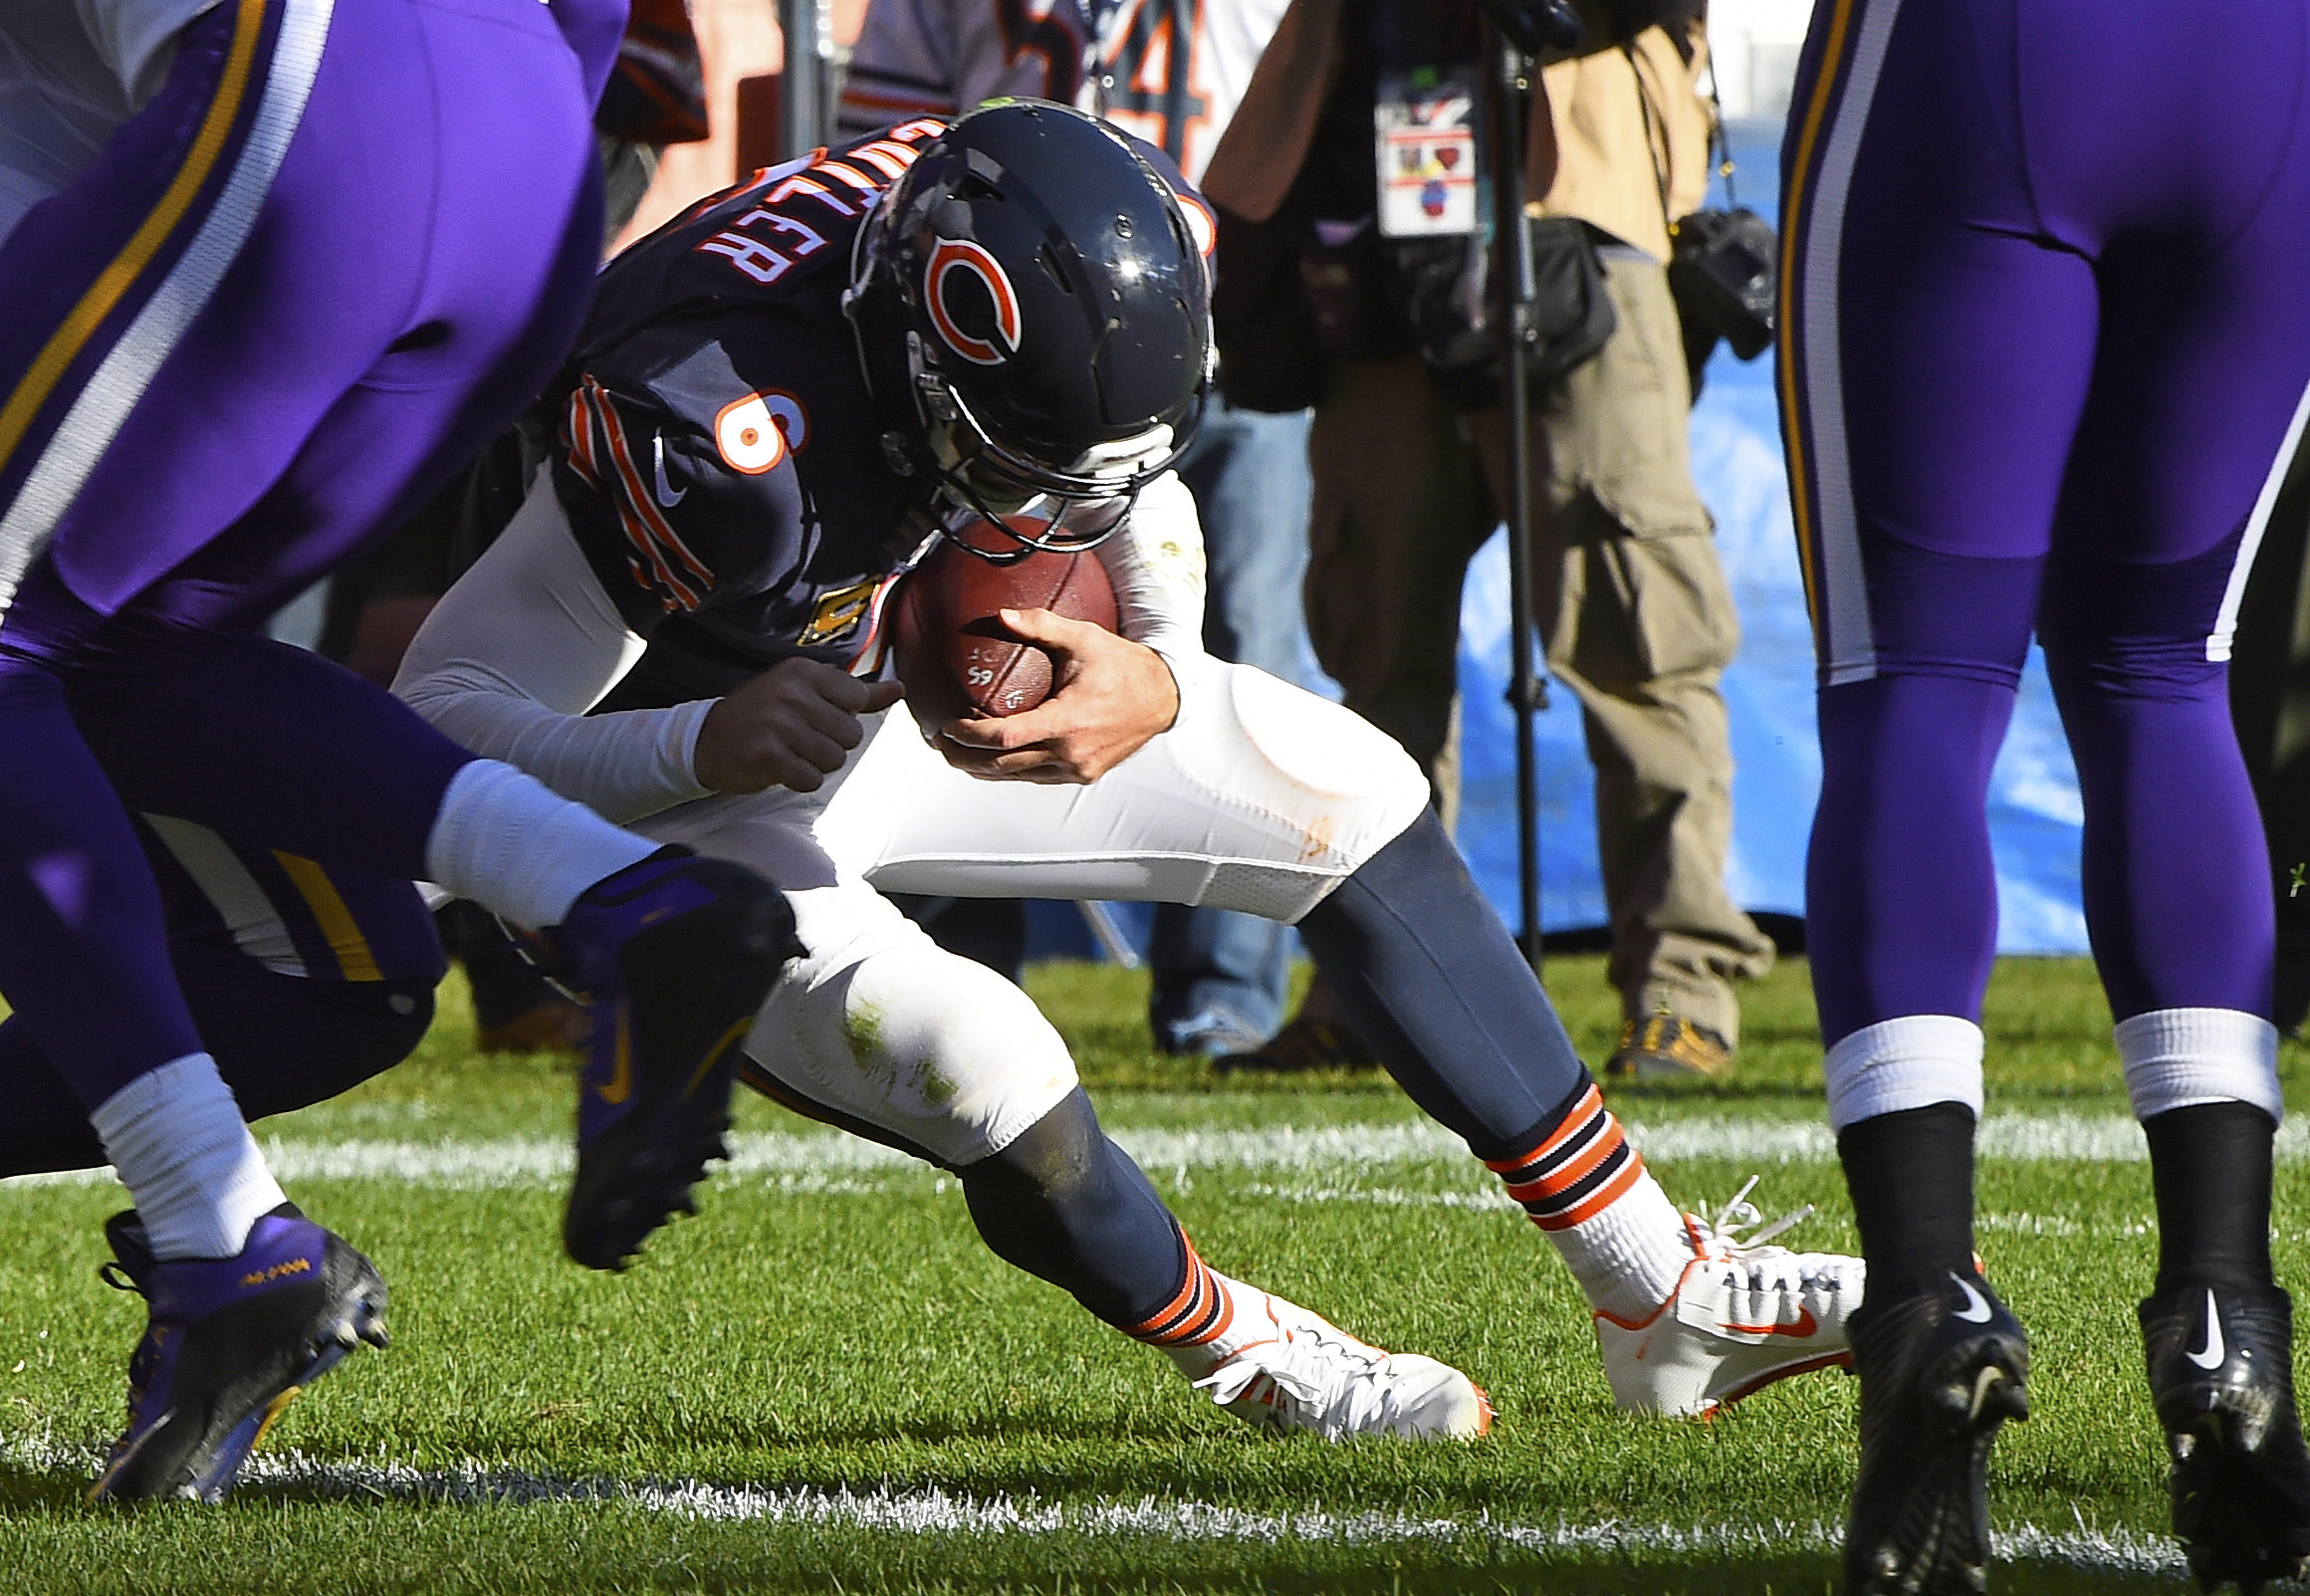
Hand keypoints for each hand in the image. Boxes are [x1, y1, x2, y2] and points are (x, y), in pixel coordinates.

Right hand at [694, 658, 902, 792]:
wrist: (706, 740)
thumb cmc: (763, 715)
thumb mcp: (806, 691)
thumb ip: (856, 692)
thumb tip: (899, 688)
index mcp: (804, 671)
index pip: (857, 700)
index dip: (840, 716)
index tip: (813, 715)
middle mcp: (791, 692)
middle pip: (850, 736)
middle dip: (829, 743)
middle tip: (798, 738)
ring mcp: (779, 724)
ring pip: (835, 760)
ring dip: (815, 764)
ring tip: (789, 751)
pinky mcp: (768, 756)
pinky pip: (812, 779)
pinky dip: (800, 779)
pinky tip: (780, 766)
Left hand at [934, 607, 1179, 783]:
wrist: (1163, 697)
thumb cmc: (1122, 665)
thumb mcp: (1083, 639)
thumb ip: (1041, 625)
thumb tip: (999, 615)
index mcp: (1067, 722)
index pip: (1004, 738)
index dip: (969, 736)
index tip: (946, 725)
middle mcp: (1071, 753)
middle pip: (1001, 766)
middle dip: (964, 757)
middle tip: (938, 743)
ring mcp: (1078, 769)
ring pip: (1016, 777)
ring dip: (982, 769)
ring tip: (956, 753)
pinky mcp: (1084, 775)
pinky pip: (1036, 778)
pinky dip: (1010, 771)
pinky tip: (993, 759)